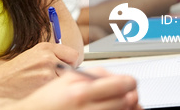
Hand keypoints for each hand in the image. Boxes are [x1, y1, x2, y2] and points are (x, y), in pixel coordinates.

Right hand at [0, 42, 78, 98]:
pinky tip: (41, 90)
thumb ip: (52, 56)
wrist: (0, 84)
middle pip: (73, 69)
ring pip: (66, 81)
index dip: (70, 63)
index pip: (73, 55)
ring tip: (43, 84)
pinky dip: (54, 92)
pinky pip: (59, 90)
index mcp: (45, 47)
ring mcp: (47, 72)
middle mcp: (48, 57)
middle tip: (51, 78)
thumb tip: (71, 64)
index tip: (65, 67)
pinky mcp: (45, 86)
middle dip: (65, 75)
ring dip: (59, 84)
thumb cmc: (15, 72)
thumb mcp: (33, 56)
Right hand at [15, 68, 139, 109]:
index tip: (130, 82)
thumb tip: (114, 76)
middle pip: (125, 101)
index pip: (119, 85)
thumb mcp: (67, 78)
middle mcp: (88, 108)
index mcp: (81, 91)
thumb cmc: (48, 100)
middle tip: (131, 93)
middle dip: (131, 95)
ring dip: (128, 107)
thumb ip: (92, 73)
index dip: (129, 82)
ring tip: (125, 102)